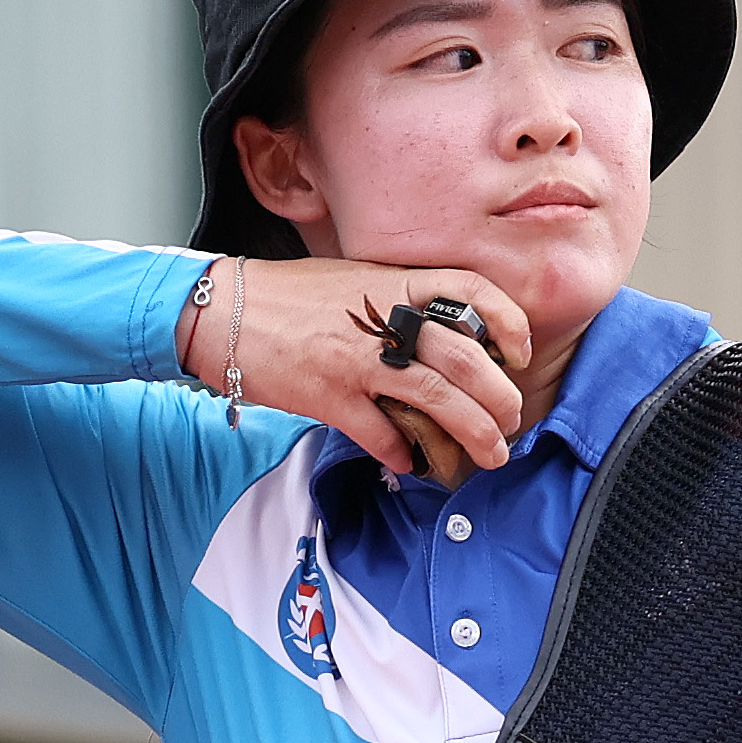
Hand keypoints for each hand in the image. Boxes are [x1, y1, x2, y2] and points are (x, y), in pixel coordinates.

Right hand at [175, 258, 540, 479]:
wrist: (221, 311)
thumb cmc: (288, 296)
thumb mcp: (353, 280)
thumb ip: (398, 300)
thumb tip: (445, 334)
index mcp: (392, 284)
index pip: (470, 290)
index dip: (507, 320)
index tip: (520, 351)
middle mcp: (381, 321)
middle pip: (465, 358)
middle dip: (500, 397)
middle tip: (512, 421)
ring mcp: (357, 360)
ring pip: (437, 398)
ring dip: (474, 432)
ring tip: (492, 454)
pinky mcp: (329, 396)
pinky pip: (381, 433)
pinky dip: (404, 453)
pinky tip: (413, 463)